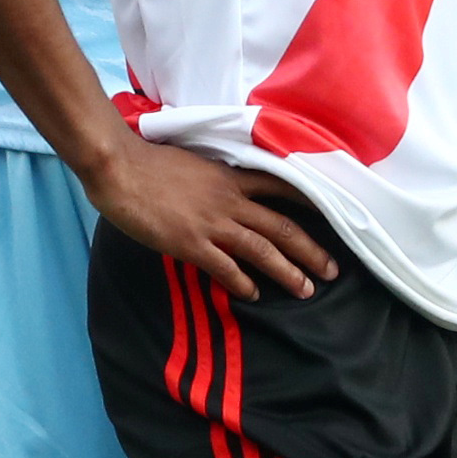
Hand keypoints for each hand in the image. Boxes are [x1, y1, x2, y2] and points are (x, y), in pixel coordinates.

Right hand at [84, 137, 339, 300]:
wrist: (121, 168)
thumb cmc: (151, 162)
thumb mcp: (195, 163)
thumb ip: (215, 181)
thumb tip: (224, 192)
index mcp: (232, 177)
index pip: (283, 187)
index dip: (311, 203)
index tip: (335, 217)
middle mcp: (230, 199)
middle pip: (282, 226)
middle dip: (310, 250)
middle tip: (332, 271)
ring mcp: (212, 222)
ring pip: (262, 249)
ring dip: (288, 272)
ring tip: (306, 289)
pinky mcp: (191, 243)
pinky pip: (225, 267)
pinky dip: (242, 283)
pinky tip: (253, 295)